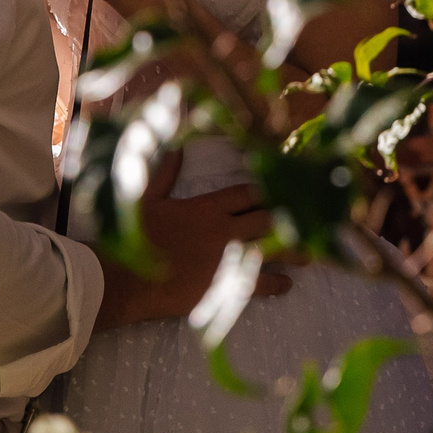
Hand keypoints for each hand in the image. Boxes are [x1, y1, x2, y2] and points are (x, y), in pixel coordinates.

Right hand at [94, 175, 294, 329]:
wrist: (122, 279)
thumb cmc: (134, 239)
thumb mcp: (147, 199)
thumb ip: (166, 172)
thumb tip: (177, 146)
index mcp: (207, 207)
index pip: (249, 192)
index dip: (268, 191)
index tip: (285, 191)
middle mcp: (224, 229)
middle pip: (268, 218)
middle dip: (289, 218)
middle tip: (309, 220)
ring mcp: (227, 258)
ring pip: (271, 249)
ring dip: (293, 250)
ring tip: (310, 253)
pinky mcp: (224, 286)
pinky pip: (259, 284)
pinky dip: (276, 284)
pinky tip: (288, 284)